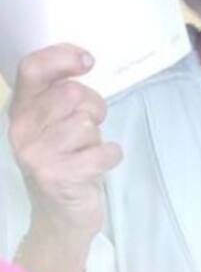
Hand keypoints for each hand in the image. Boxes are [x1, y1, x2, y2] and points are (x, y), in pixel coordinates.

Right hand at [6, 44, 121, 243]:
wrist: (60, 214)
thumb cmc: (67, 157)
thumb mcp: (59, 120)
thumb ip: (64, 91)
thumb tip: (85, 60)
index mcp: (20, 110)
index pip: (31, 69)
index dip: (61, 57)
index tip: (88, 61)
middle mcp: (21, 130)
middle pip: (71, 93)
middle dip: (92, 107)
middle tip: (87, 128)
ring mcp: (36, 155)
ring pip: (87, 123)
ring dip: (97, 137)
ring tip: (84, 151)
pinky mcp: (57, 176)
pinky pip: (104, 151)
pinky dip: (109, 156)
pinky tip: (95, 166)